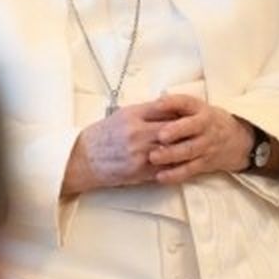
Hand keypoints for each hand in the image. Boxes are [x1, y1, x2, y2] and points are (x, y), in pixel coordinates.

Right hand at [61, 100, 181, 195]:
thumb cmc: (101, 137)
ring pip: (173, 149)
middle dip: (187, 131)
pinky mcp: (139, 171)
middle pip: (174, 130)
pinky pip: (166, 168)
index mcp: (132, 115)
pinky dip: (175, 165)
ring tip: (192, 147)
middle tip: (197, 132)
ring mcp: (139, 153)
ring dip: (184, 149)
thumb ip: (146, 111)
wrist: (81, 159)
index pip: (167, 108)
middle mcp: (136, 133)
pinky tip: (180, 163)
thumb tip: (170, 107)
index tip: (190, 114)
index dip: (182, 112)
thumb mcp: (121, 115)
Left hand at [145, 94, 253, 183]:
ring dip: (171, 154)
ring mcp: (206, 146)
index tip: (157, 104)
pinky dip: (175, 174)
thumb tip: (149, 104)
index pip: (187, 103)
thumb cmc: (203, 121)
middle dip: (175, 131)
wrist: (235, 140)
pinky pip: (189, 170)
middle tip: (159, 136)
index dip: (172, 103)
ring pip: (189, 150)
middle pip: (191, 128)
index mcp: (199, 110)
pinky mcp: (204, 164)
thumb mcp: (193, 109)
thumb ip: (173, 106)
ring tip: (153, 157)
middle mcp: (205, 127)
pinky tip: (160, 176)